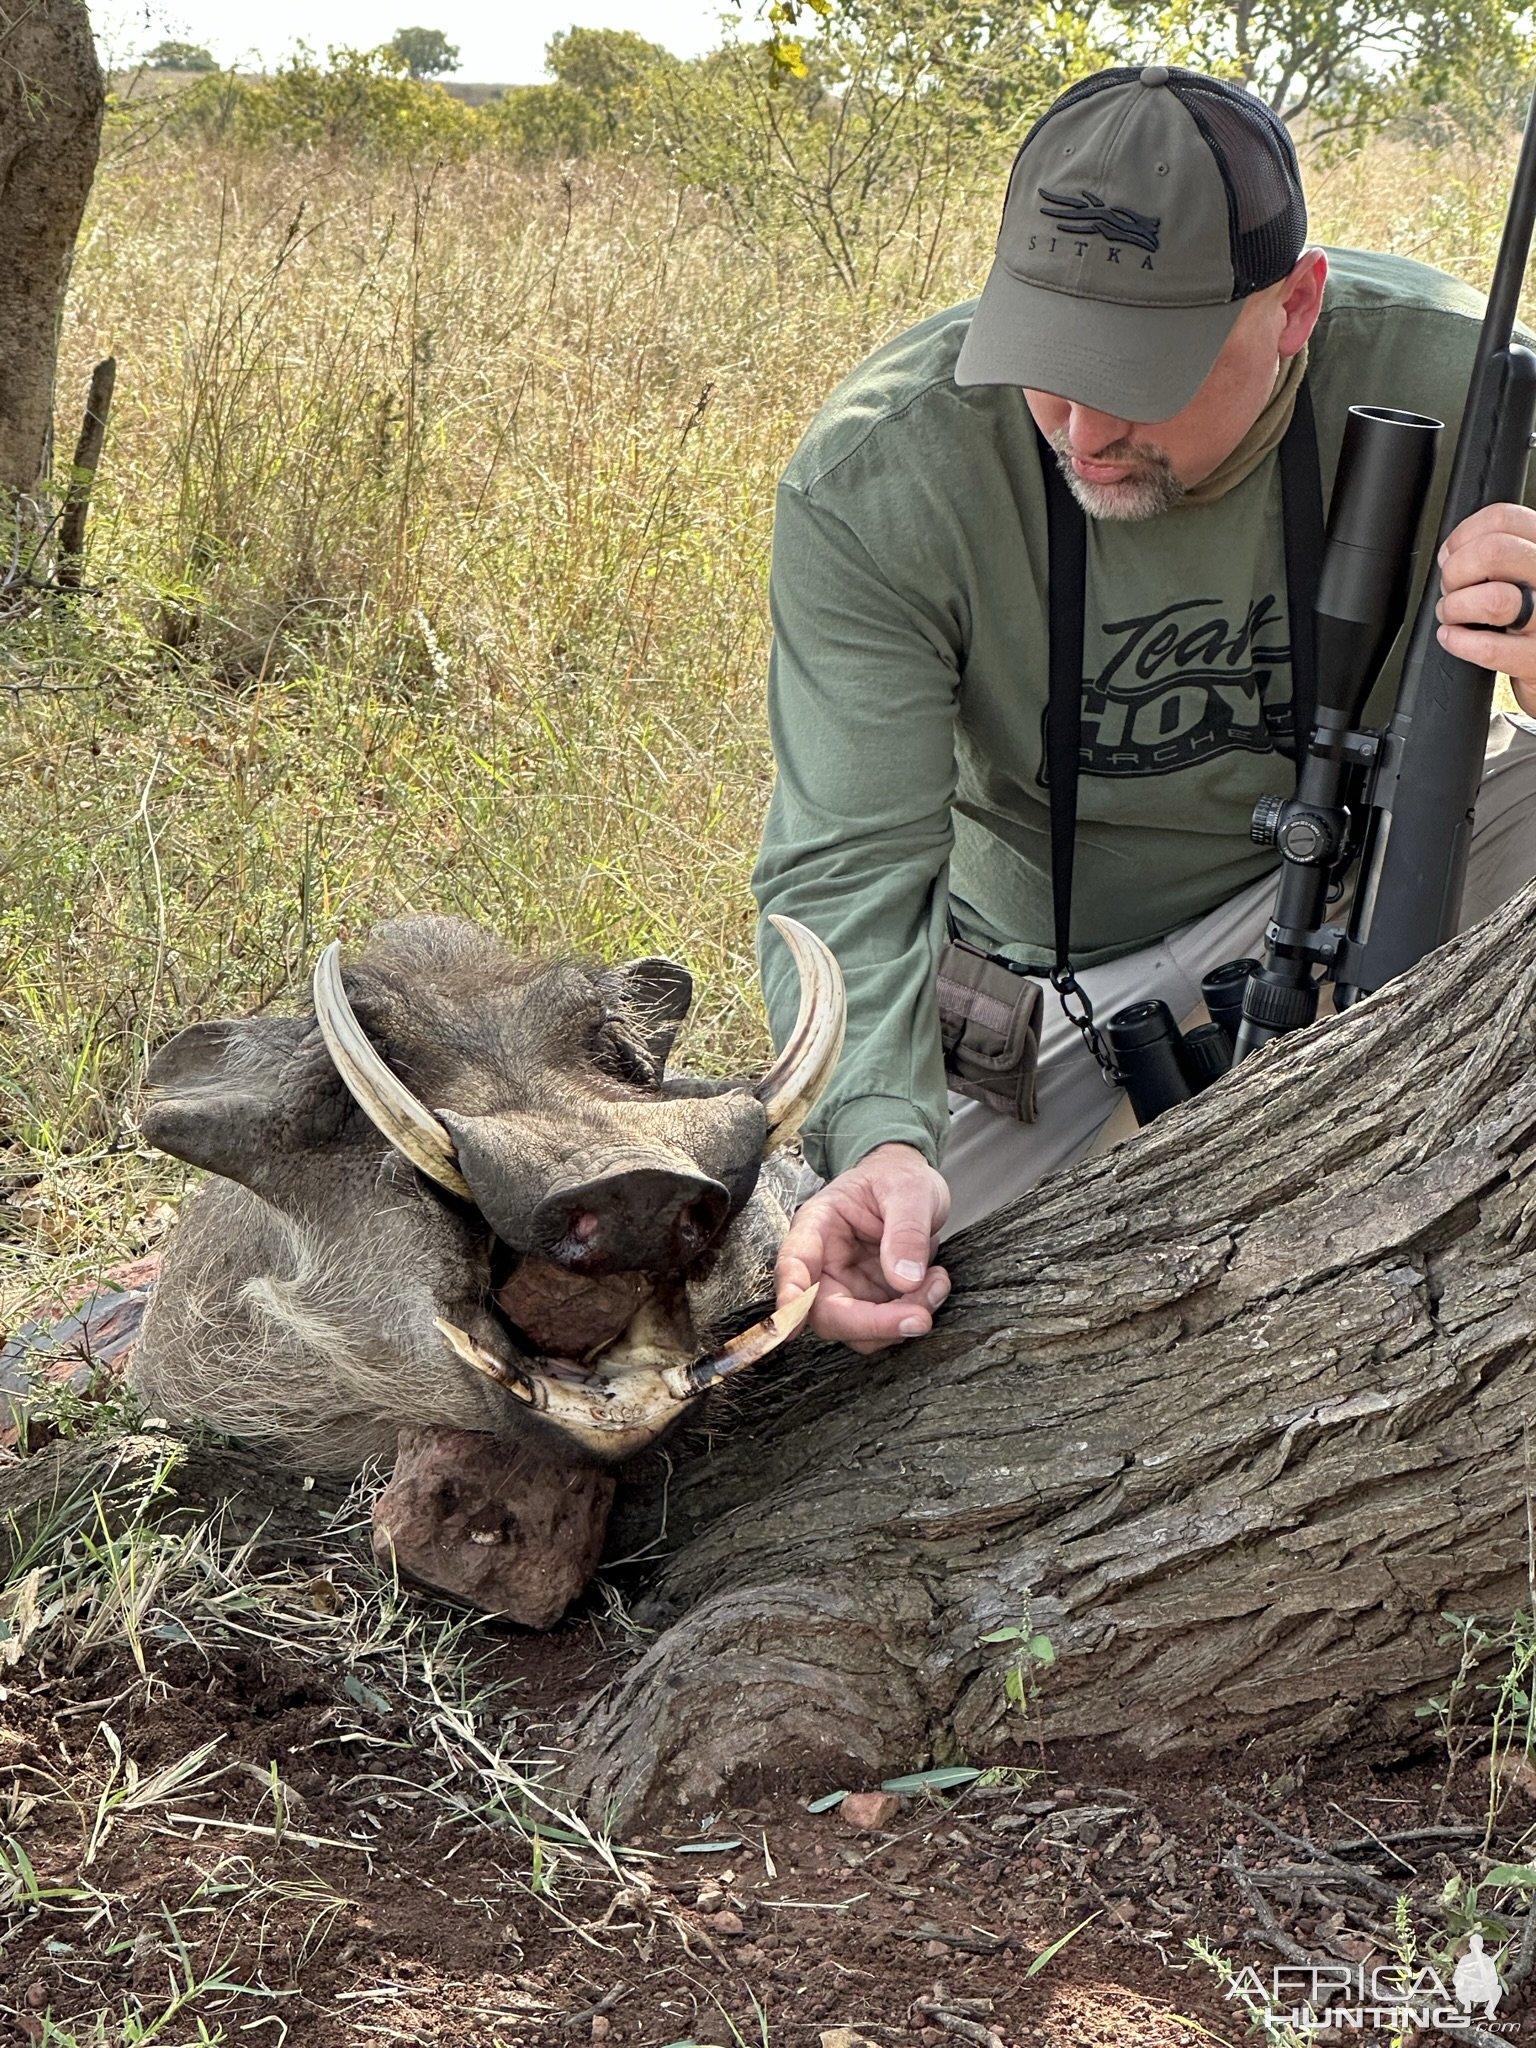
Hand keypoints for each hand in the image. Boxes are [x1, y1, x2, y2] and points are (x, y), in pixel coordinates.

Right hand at [776, 1141, 950, 1352]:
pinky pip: (886, 1326)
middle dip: (873, 1324)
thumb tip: (904, 1280)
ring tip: (936, 1282)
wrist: (910, 1183)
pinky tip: (934, 1284)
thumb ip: (907, 1231)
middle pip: (827, 1313)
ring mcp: (847, 1286)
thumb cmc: (897, 1177)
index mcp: (817, 1226)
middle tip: (920, 1317)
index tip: (790, 1329)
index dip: (791, 1297)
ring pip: (859, 1330)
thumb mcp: (909, 1190)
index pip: (794, 1264)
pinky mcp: (870, 1301)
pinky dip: (914, 1314)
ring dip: (901, 1320)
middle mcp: (823, 1263)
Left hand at [1436, 502, 1535, 713]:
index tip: (1451, 553)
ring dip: (1456, 608)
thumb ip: (1498, 554)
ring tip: (1452, 614)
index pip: (1505, 518)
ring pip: (1494, 600)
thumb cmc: (1533, 613)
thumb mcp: (1525, 570)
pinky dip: (1459, 642)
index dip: (1464, 535)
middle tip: (1452, 588)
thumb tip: (1451, 552)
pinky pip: (1490, 649)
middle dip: (1456, 571)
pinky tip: (1453, 637)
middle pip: (1494, 552)